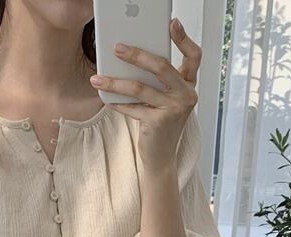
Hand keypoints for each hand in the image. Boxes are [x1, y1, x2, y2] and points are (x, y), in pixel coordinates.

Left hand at [89, 17, 200, 169]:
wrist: (161, 157)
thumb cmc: (160, 125)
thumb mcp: (163, 101)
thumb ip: (156, 82)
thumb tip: (130, 60)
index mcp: (188, 85)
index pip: (193, 57)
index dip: (184, 39)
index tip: (172, 23)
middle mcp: (186, 95)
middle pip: (162, 66)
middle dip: (137, 55)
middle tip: (117, 47)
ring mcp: (174, 109)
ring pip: (140, 87)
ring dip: (115, 82)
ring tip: (97, 78)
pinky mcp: (159, 122)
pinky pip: (132, 107)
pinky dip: (117, 103)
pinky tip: (105, 99)